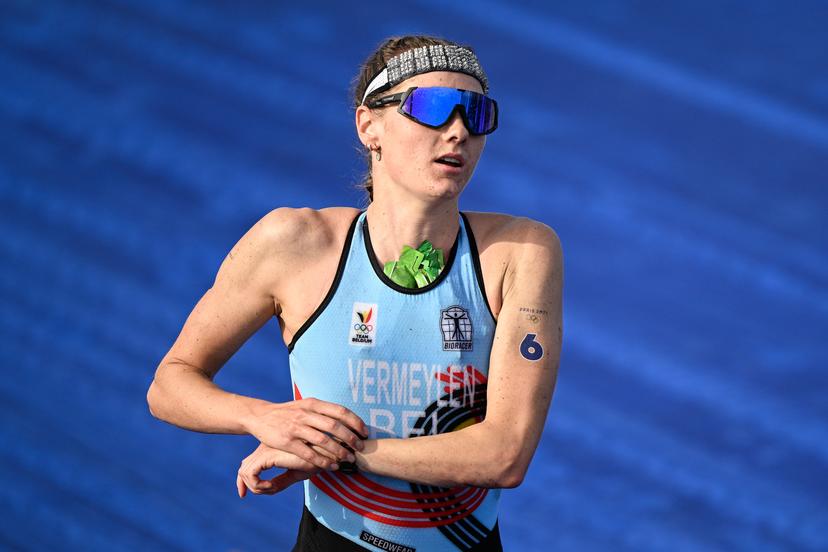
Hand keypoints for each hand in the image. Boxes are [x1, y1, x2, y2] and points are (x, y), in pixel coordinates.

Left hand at [236, 443, 321, 497]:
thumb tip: (268, 490)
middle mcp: (266, 447)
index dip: (244, 480)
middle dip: (243, 484)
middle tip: (246, 495)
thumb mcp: (294, 473)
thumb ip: (280, 481)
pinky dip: (258, 485)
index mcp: (272, 448)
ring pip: (245, 472)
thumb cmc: (315, 461)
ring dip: (256, 487)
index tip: (243, 493)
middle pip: (244, 467)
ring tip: (272, 489)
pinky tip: (271, 487)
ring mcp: (266, 449)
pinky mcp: (268, 455)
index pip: (249, 463)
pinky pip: (251, 474)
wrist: (327, 454)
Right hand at [245, 398, 368, 470]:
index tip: (364, 431)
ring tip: (349, 459)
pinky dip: (322, 461)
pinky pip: (308, 453)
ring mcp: (296, 427)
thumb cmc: (287, 412)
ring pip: (323, 441)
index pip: (340, 411)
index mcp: (313, 403)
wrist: (260, 416)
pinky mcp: (288, 441)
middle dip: (350, 438)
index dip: (355, 422)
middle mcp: (306, 414)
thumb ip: (322, 410)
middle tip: (360, 447)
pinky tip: (331, 466)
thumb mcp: (305, 405)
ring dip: (339, 451)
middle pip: (334, 426)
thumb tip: (346, 417)